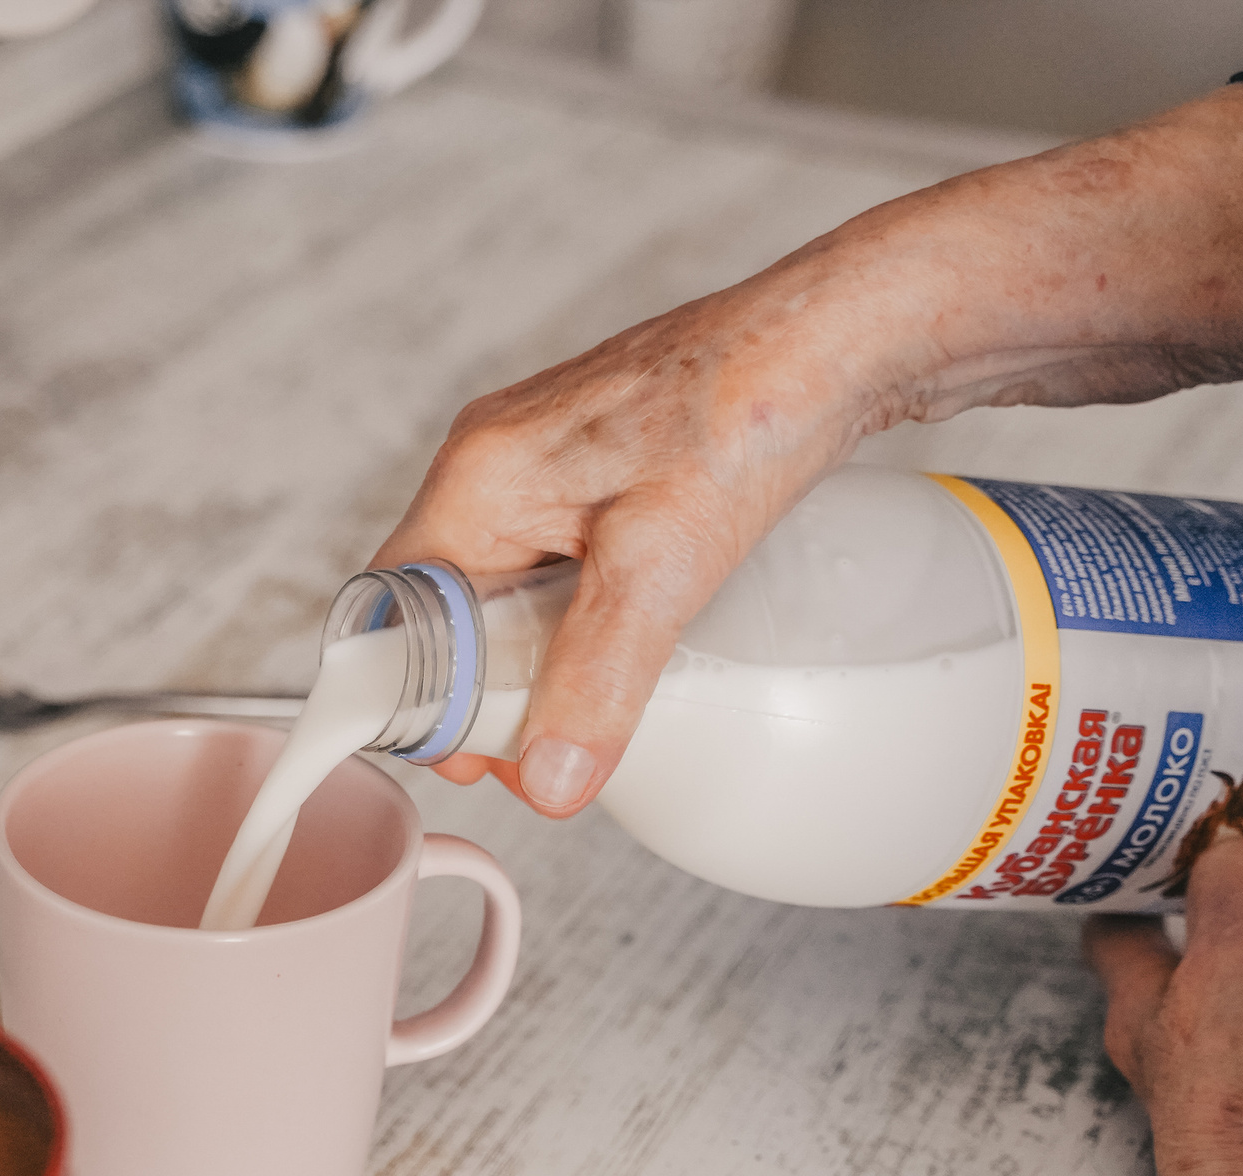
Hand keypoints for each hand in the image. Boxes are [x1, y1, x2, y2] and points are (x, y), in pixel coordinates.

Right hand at [399, 85, 1242, 810]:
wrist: (845, 331)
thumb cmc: (752, 406)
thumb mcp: (664, 564)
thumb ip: (599, 678)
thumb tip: (552, 777)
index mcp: (479, 476)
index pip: (397, 611)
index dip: (425, 697)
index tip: (479, 754)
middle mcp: (495, 463)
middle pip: (445, 608)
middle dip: (484, 690)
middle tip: (545, 748)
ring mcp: (546, 463)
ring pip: (502, 590)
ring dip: (533, 658)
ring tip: (592, 708)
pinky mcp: (597, 469)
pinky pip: (553, 564)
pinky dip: (575, 619)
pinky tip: (631, 645)